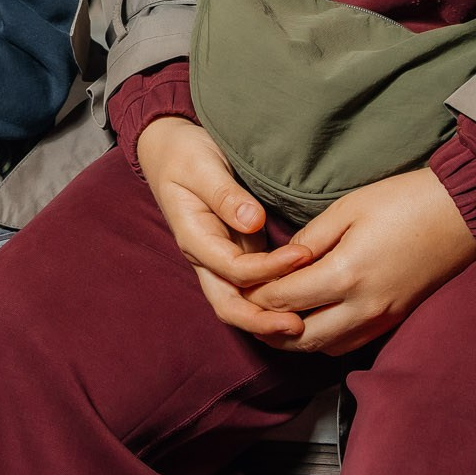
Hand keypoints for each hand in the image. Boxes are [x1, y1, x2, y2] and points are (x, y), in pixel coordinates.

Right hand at [136, 117, 312, 342]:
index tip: (302, 256)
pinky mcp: (237, 254)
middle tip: (299, 325)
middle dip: (262, 321)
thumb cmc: (184, 155)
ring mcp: (221, 259)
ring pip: (242, 304)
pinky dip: (274, 299)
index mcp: (194, 237)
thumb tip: (253, 222)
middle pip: (230, 306)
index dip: (268, 269)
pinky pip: (254, 288)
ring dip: (269, 317)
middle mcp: (206, 257)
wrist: (170, 149)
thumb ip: (225, 195)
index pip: (233, 269)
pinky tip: (301, 299)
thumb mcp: (201, 167)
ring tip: (306, 322)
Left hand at [242, 169, 475, 355]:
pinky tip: (311, 318)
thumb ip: (309, 240)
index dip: (255, 294)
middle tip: (247, 307)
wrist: (460, 214)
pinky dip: (323, 338)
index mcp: (345, 275)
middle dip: (266, 325)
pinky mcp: (394, 320)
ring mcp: (381, 319)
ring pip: (323, 348)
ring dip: (294, 337)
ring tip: (273, 315)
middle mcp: (362, 307)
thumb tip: (281, 261)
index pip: (282, 299)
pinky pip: (348, 343)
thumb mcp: (347, 209)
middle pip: (298, 337)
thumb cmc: (402, 201)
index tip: (238, 283)